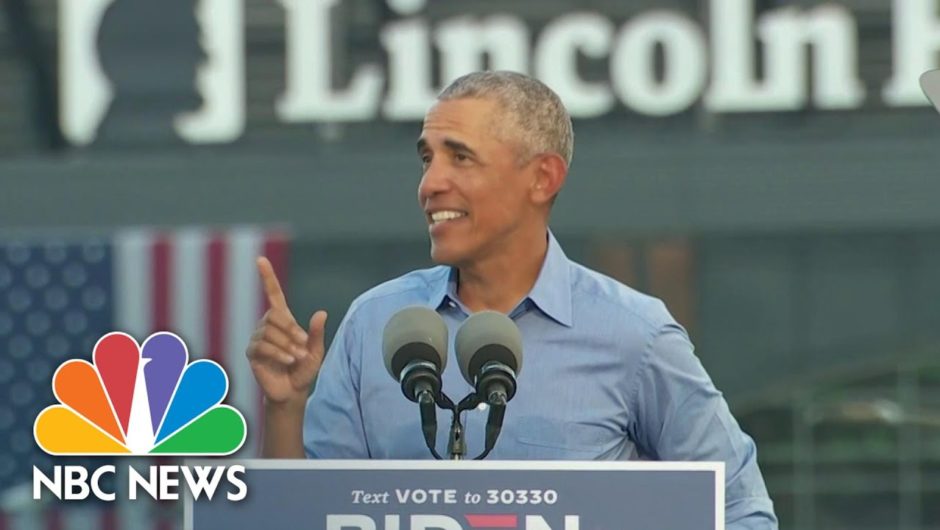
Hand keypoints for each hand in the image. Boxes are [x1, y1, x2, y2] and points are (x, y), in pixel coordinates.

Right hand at [246, 257, 326, 406]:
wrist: (292, 390)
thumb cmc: (304, 368)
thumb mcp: (316, 351)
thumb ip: (317, 334)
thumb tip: (321, 313)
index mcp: (283, 320)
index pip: (273, 294)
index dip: (267, 277)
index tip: (260, 259)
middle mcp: (267, 325)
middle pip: (275, 315)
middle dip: (291, 330)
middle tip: (303, 346)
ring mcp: (258, 338)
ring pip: (269, 332)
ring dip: (287, 345)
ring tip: (297, 357)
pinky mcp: (252, 352)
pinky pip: (263, 346)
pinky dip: (278, 352)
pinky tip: (287, 360)